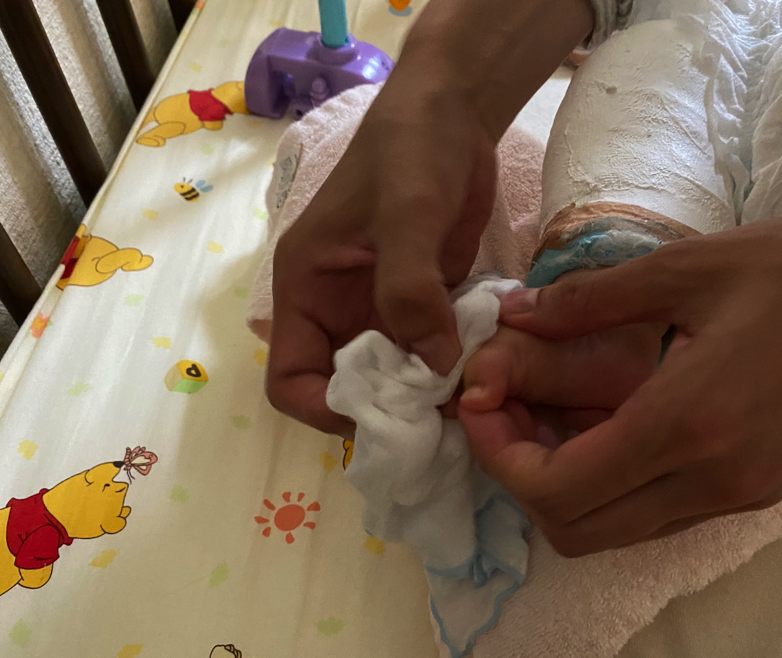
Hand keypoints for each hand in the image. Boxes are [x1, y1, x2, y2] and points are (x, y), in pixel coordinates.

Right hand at [265, 0, 592, 434]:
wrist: (453, 112)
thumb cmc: (410, 151)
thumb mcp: (405, 215)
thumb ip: (410, 291)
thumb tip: (435, 369)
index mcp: (307, 291)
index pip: (292, 381)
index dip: (328, 411)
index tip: (387, 417)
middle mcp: (338, 310)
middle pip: (348, 391)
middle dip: (389, 412)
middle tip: (445, 421)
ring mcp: (383, 311)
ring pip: (395, 379)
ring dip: (429, 397)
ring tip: (474, 402)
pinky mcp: (425, 305)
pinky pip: (432, 354)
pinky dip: (455, 370)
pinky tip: (489, 372)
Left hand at [462, 184, 781, 555]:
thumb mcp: (689, 266)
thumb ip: (588, 300)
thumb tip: (515, 314)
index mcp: (687, 424)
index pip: (557, 490)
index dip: (498, 458)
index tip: (480, 404)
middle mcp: (712, 481)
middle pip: (576, 532)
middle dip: (522, 479)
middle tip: (507, 412)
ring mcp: (742, 497)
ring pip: (619, 531)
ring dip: (567, 486)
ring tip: (553, 412)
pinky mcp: (764, 493)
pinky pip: (663, 514)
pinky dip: (617, 485)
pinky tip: (612, 422)